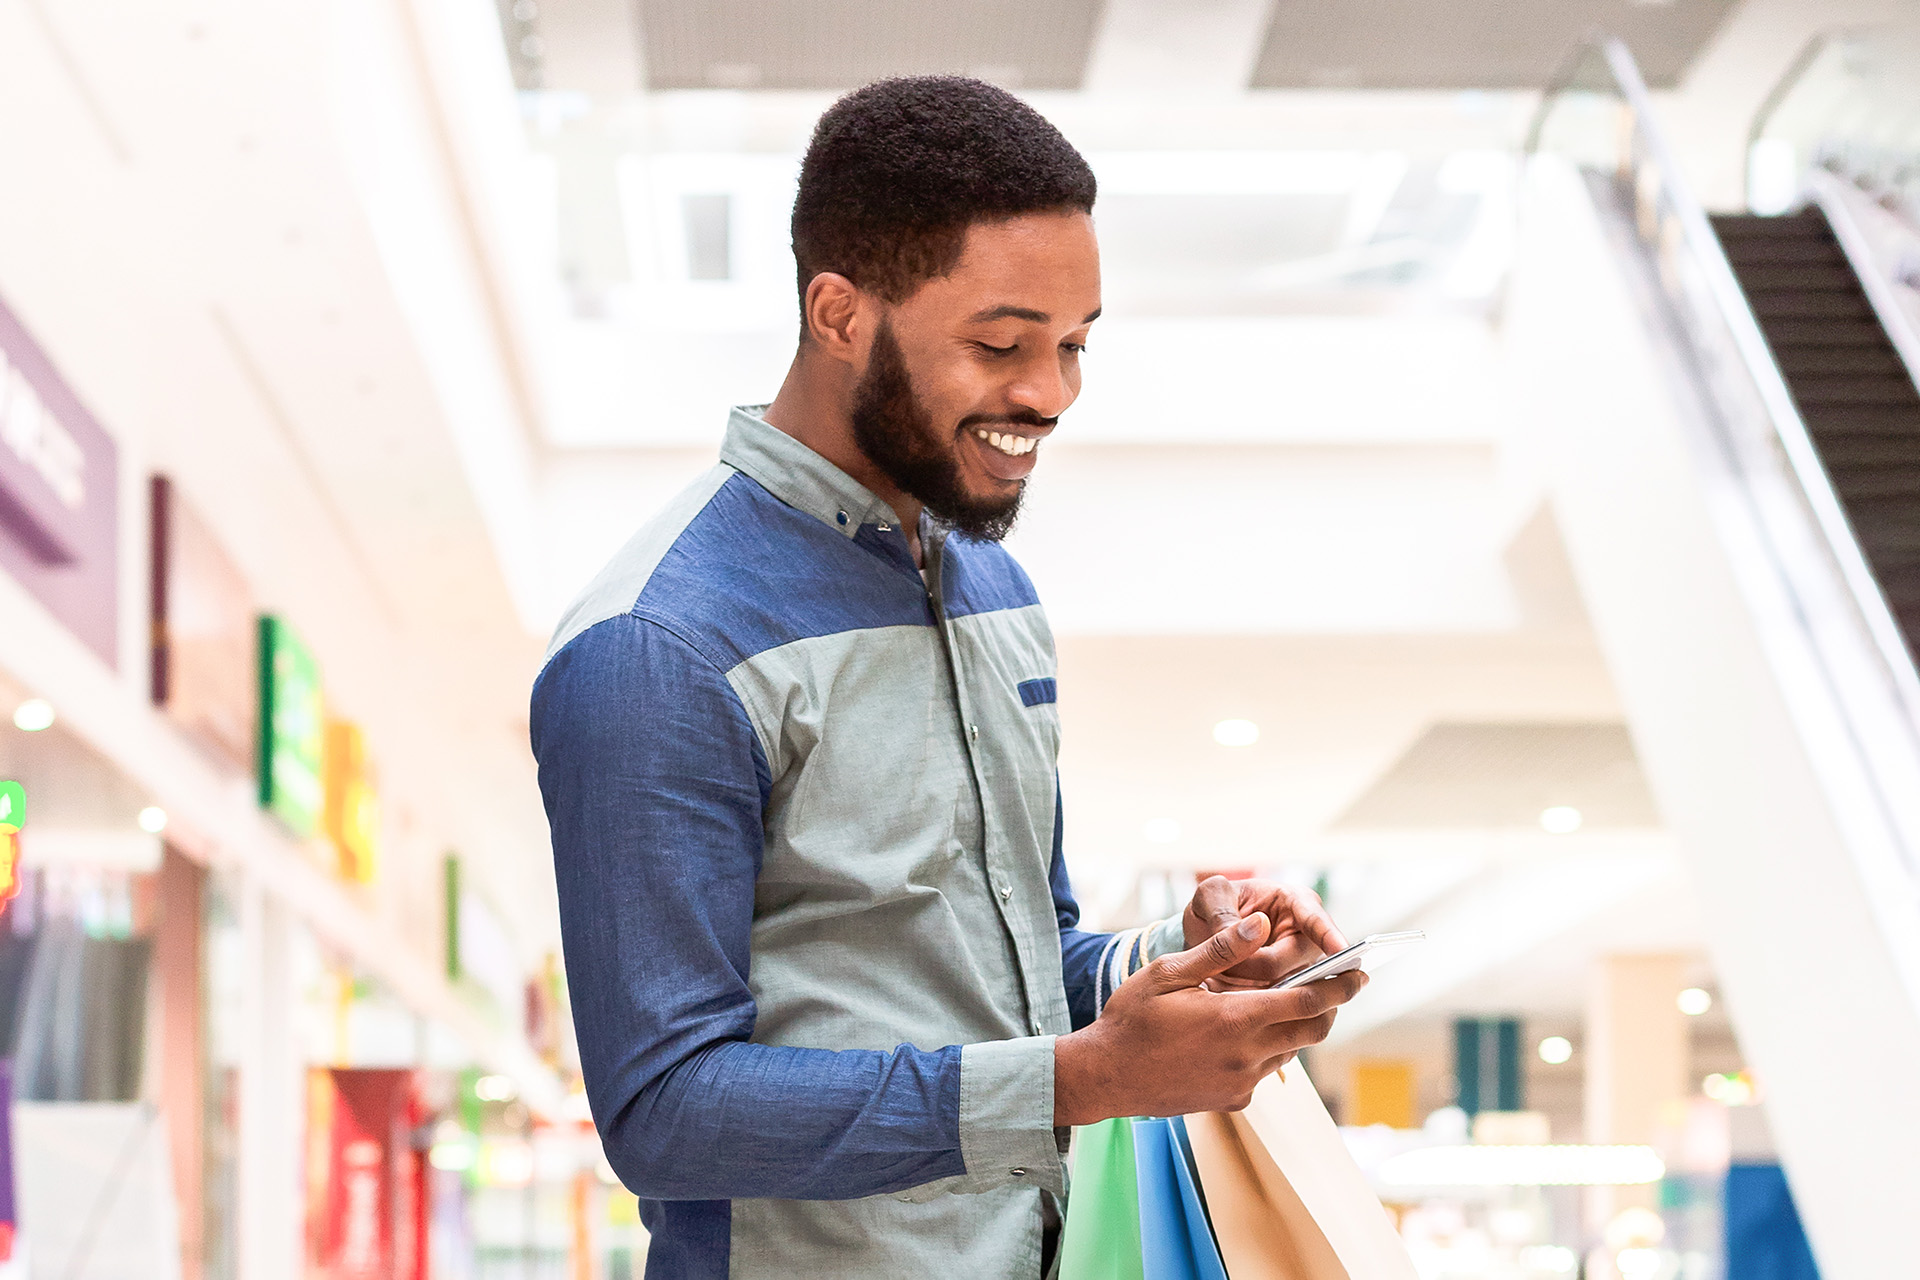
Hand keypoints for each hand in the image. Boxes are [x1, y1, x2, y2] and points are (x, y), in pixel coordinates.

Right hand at [1053, 912, 1365, 1124]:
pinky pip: (1265, 1070)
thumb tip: (1260, 924)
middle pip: (1312, 1030)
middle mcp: (1246, 1055)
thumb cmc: (1132, 1018)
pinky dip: (1267, 1049)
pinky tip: (1243, 1033)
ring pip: (1291, 1051)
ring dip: (1296, 1026)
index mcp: (1235, 1019)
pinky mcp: (1233, 1100)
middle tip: (1337, 986)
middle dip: (1330, 1007)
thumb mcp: (1169, 973)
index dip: (1340, 986)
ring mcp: (1241, 1082)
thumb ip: (1220, 950)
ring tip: (1284, 1002)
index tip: (1359, 973)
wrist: (1105, 1077)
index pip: (1308, 1000)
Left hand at [1183, 875, 1346, 990]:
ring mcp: (1303, 968)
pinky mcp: (1292, 993)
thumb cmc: (1215, 907)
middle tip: (1221, 964)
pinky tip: (1229, 997)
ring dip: (1250, 988)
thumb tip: (1257, 927)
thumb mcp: (1210, 897)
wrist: (1205, 935)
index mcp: (1296, 902)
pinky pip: (1280, 1006)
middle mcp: (1308, 936)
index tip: (1341, 951)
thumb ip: (1223, 911)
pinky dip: (1251, 1003)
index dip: (1329, 936)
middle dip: (1255, 967)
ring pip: (1286, 989)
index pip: (1316, 920)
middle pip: (1294, 965)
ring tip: (1220, 977)